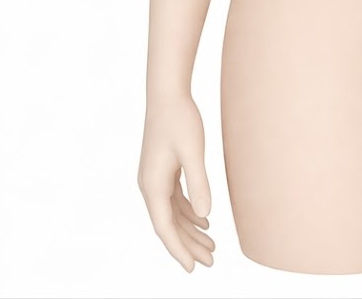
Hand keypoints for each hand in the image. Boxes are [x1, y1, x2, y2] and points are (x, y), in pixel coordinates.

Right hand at [137, 94, 214, 270]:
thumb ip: (198, 183)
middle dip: (188, 245)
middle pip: (169, 225)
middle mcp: (150, 186)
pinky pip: (174, 200)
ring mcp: (155, 178)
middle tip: (211, 261)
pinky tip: (204, 219)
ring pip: (172, 214)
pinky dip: (188, 212)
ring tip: (211, 246)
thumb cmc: (180, 119)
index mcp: (153, 186)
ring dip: (190, 230)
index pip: (165, 228)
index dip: (178, 250)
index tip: (193, 268)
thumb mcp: (193, 151)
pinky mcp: (163, 169)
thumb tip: (205, 214)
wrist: (167, 94)